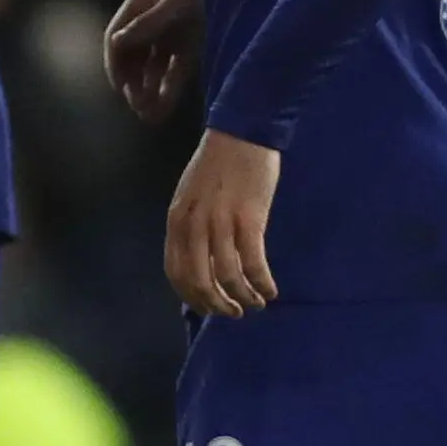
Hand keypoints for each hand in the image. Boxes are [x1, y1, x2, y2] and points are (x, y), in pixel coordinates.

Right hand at [104, 0, 204, 125]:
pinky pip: (174, 71)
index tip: (120, 87)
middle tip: (136, 105)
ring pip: (151, 68)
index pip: (117, 35)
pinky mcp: (190, 46)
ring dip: (147, 91)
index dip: (115, 62)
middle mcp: (152, 19)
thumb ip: (149, 22)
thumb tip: (117, 43)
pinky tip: (162, 110)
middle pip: (132, 55)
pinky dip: (167, 91)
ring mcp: (171, 34)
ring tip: (147, 115)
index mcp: (142, 1)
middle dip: (132, 81)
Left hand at [164, 128, 279, 315]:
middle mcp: (194, 225)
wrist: (242, 132)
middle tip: (234, 313)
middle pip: (200, 281)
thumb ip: (189, 226)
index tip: (208, 307)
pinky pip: (253, 264)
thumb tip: (200, 261)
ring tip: (256, 303)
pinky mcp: (249, 219)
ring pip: (228, 277)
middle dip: (218, 304)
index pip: (176, 273)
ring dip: (243, 298)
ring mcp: (221, 222)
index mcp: (177, 220)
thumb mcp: (190, 196)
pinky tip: (270, 290)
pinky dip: (261, 283)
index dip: (192, 297)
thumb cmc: (218, 163)